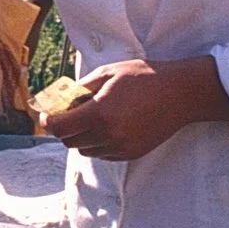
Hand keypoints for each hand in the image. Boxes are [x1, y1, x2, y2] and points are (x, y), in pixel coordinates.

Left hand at [41, 56, 228, 161]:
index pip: (58, 127)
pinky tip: (107, 126)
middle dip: (63, 127)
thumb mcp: (107, 73)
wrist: (180, 93)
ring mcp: (120, 147)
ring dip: (81, 136)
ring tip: (91, 118)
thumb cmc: (144, 77)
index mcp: (98, 113)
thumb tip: (59, 99)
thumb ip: (80, 89)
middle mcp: (108, 135)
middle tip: (68, 113)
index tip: (47, 113)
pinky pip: (102, 154)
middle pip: (68, 141)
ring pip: (85, 150)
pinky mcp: (131, 153)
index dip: (48, 120)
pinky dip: (97, 143)